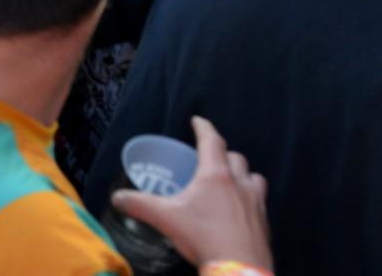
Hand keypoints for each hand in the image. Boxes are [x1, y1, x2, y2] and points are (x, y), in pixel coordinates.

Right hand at [111, 116, 272, 269]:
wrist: (239, 270)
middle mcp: (240, 184)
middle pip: (236, 158)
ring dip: (243, 175)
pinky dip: (249, 200)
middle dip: (223, 154)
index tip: (197, 121)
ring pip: (254, 178)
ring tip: (231, 183)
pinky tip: (239, 212)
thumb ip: (140, 205)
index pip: (212, 141)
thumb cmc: (203, 237)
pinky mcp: (264, 223)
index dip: (203, 128)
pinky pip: (260, 202)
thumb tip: (117, 197)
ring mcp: (256, 203)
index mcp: (216, 176)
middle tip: (210, 160)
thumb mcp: (165, 219)